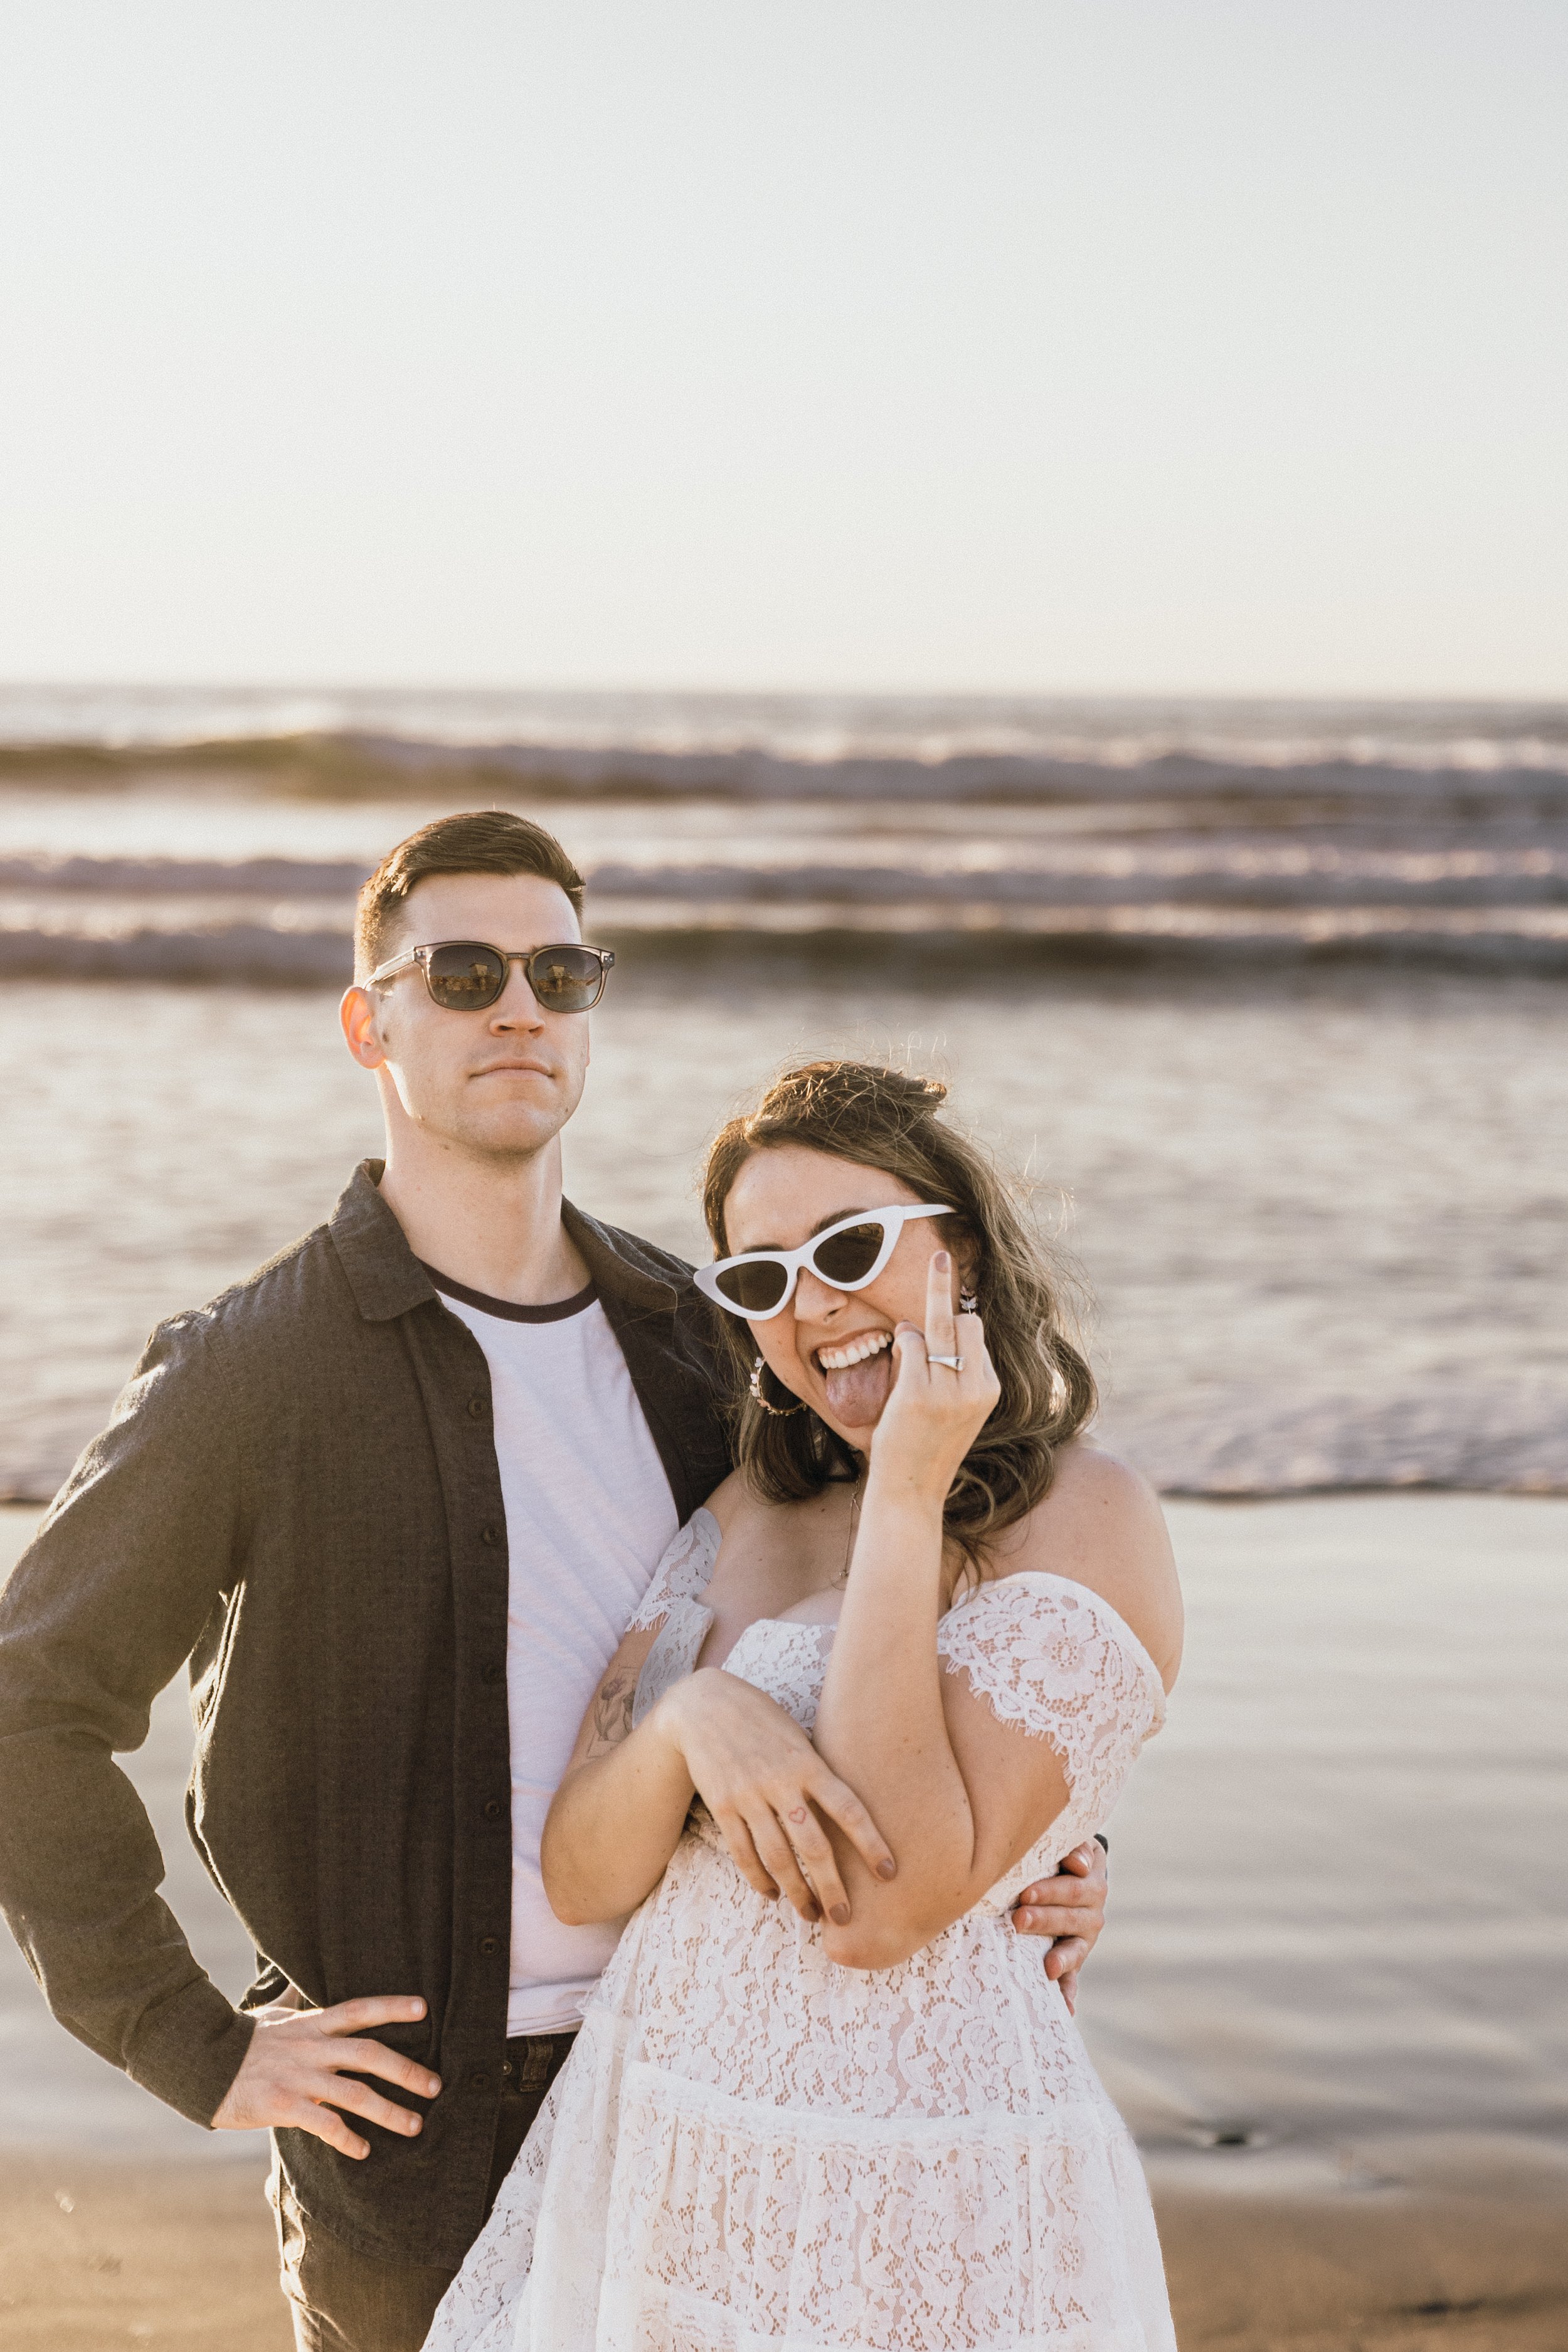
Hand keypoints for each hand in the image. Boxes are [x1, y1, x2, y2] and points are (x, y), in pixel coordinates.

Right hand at [212, 1994, 439, 2159]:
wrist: (202, 2065)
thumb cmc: (241, 2041)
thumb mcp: (272, 2013)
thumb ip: (293, 1999)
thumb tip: (297, 1978)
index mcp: (313, 2024)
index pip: (359, 2010)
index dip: (392, 2007)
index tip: (424, 2008)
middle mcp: (312, 2048)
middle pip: (370, 2054)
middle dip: (407, 2071)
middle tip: (436, 2086)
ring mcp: (300, 2077)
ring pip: (356, 2094)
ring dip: (389, 2111)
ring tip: (415, 2125)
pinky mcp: (285, 2106)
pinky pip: (326, 2125)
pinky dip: (348, 2139)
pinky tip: (363, 2151)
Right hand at [659, 1668, 895, 1925]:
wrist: (703, 1705)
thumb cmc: (762, 1720)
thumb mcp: (797, 1737)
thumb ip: (817, 1773)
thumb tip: (847, 1814)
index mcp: (807, 1763)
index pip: (847, 1808)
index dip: (870, 1842)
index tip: (888, 1872)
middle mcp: (779, 1782)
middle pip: (812, 1846)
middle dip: (831, 1887)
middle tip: (844, 1917)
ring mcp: (748, 1796)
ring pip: (777, 1858)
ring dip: (796, 1892)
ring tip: (810, 1915)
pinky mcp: (722, 1806)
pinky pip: (743, 1853)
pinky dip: (759, 1879)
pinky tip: (772, 1894)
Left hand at [872, 1251, 1000, 1499]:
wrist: (911, 1490)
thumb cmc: (926, 1444)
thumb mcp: (952, 1405)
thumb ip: (944, 1366)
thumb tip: (910, 1323)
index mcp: (989, 1390)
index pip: (977, 1339)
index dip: (954, 1335)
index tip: (936, 1347)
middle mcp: (974, 1389)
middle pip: (967, 1322)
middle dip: (942, 1312)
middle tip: (924, 1316)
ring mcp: (947, 1392)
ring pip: (940, 1325)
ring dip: (917, 1327)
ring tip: (905, 1336)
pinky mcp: (917, 1394)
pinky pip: (912, 1343)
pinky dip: (904, 1340)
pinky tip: (898, 1350)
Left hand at [1009, 1842, 1106, 2013]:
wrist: (1069, 1875)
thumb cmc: (1058, 1856)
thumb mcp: (1068, 1844)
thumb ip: (1074, 1848)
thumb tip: (1078, 1862)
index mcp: (1091, 1881)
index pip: (1076, 1885)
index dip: (1052, 1890)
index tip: (1026, 1893)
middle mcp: (1092, 1911)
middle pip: (1071, 1916)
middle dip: (1044, 1919)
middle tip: (1018, 1918)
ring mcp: (1084, 1939)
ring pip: (1076, 1949)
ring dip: (1061, 1958)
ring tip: (1046, 1966)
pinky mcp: (1074, 1960)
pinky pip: (1073, 1980)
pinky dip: (1069, 1994)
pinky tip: (1067, 2009)